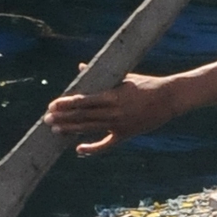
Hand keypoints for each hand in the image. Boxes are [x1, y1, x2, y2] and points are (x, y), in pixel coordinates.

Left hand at [43, 74, 176, 153]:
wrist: (170, 98)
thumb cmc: (147, 84)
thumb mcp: (124, 76)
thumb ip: (101, 75)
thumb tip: (80, 67)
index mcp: (113, 95)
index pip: (84, 100)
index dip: (67, 104)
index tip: (52, 105)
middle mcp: (114, 111)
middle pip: (83, 116)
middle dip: (63, 118)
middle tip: (47, 119)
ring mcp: (119, 125)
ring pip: (90, 129)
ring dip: (71, 130)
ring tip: (55, 130)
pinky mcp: (125, 134)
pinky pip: (106, 144)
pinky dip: (92, 148)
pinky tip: (78, 149)